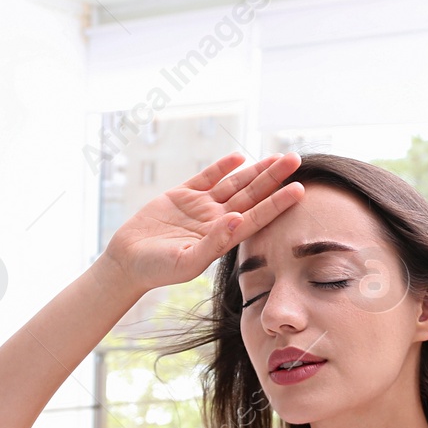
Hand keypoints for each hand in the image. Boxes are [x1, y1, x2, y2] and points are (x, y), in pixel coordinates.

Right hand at [100, 152, 303, 294]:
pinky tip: (238, 158)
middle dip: (273, 177)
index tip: (300, 190)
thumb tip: (238, 219)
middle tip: (295, 159)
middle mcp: (217, 220)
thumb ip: (214, 243)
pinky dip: (222, 167)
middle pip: (252, 195)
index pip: (257, 217)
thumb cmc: (157, 269)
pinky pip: (207, 177)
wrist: (127, 262)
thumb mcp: (187, 262)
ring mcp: (200, 207)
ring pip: (234, 184)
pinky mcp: (182, 195)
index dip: (278, 203)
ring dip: (255, 170)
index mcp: (223, 237)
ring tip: (277, 157)